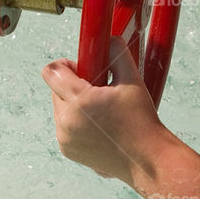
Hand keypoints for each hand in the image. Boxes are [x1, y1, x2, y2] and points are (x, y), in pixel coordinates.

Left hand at [41, 38, 164, 183]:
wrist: (148, 160)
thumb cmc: (142, 120)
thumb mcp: (132, 80)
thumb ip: (117, 53)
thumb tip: (109, 38)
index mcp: (79, 101)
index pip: (51, 71)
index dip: (65, 65)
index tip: (82, 69)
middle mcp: (66, 121)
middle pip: (55, 89)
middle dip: (72, 85)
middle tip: (99, 90)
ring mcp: (65, 138)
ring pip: (59, 108)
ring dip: (73, 104)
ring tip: (101, 110)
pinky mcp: (67, 150)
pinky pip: (63, 126)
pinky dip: (76, 122)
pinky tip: (99, 126)